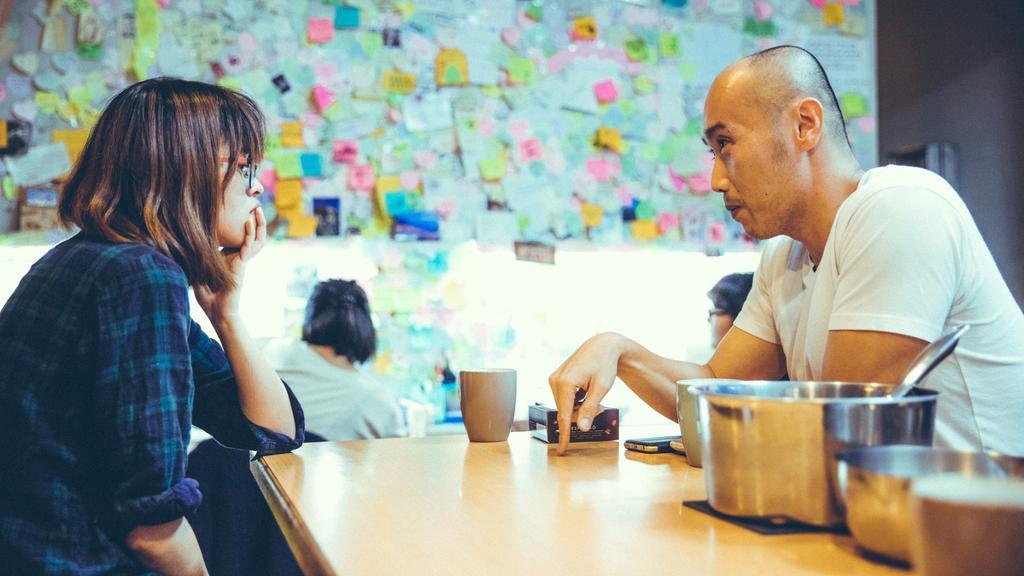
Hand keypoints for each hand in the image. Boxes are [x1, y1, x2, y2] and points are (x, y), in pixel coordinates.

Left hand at [194, 206, 266, 324]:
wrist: (215, 310)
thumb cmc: (207, 293)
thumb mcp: (198, 268)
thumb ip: (196, 254)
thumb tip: (180, 239)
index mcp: (229, 256)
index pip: (236, 236)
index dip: (237, 222)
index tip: (233, 207)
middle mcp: (238, 257)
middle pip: (251, 235)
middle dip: (255, 221)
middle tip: (254, 206)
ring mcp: (241, 261)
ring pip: (255, 239)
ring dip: (258, 224)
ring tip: (257, 210)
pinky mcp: (242, 265)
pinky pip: (248, 246)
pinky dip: (249, 233)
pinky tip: (248, 222)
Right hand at [548, 332, 622, 454]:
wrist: (603, 345)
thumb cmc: (604, 364)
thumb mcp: (602, 388)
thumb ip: (590, 409)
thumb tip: (581, 428)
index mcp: (565, 383)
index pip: (564, 416)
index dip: (565, 435)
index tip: (562, 449)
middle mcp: (555, 380)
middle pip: (565, 411)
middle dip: (581, 415)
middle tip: (600, 407)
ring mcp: (554, 378)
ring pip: (564, 406)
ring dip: (579, 408)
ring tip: (595, 397)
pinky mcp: (556, 378)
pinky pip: (563, 397)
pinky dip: (575, 401)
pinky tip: (586, 392)